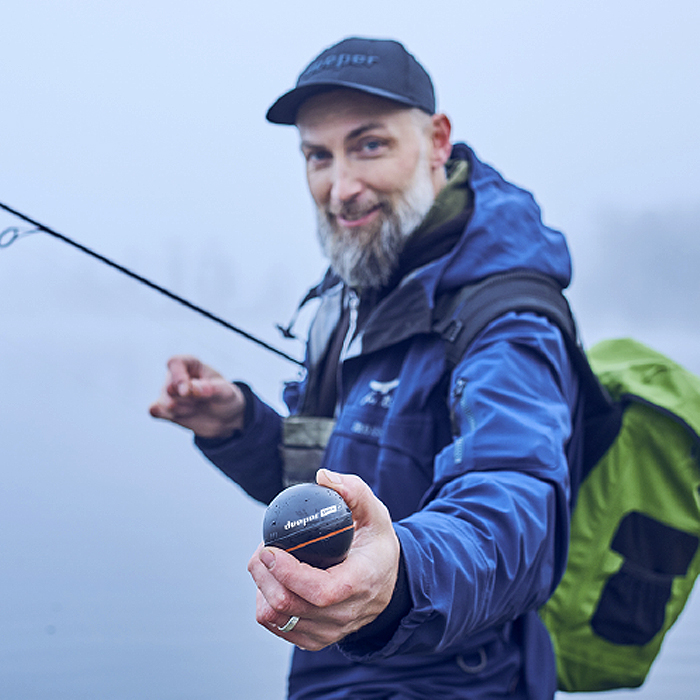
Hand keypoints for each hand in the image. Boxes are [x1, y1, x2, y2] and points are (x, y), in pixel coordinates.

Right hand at [149, 355, 245, 438]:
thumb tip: (193, 389)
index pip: (175, 363)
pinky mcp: (164, 409)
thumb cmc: (224, 398)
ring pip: (164, 402)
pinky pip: (154, 410)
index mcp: (191, 364)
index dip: (178, 377)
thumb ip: (211, 389)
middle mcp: (176, 376)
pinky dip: (163, 414)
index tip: (186, 391)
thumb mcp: (225, 392)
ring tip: (196, 408)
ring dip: (181, 409)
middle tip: (200, 403)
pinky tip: (177, 416)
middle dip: (185, 400)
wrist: (224, 417)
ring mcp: (168, 393)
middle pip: (169, 386)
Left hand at [247, 469, 400, 650]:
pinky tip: (273, 580)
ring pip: (277, 617)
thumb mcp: (375, 513)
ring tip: (268, 561)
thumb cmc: (376, 543)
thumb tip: (323, 476)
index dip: (289, 573)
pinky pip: (277, 625)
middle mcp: (346, 614)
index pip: (321, 592)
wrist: (388, 582)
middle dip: (264, 574)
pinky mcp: (315, 638)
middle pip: (290, 605)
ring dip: (262, 586)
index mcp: (362, 582)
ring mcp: (329, 631)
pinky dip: (266, 601)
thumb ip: (354, 490)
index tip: (270, 548)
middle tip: (263, 548)